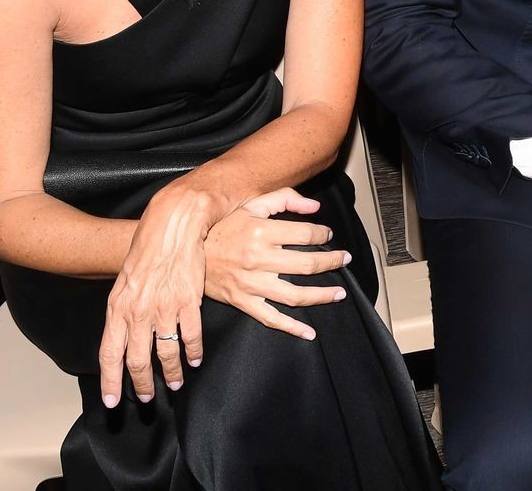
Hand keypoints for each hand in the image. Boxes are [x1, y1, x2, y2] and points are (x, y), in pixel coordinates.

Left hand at [96, 188, 214, 406]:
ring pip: (166, 352)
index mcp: (118, 308)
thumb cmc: (146, 252)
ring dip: (171, 373)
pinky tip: (195, 359)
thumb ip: (123, 312)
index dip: (110, 381)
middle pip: (138, 360)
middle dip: (142, 385)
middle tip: (146, 398)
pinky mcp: (188, 301)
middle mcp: (138, 312)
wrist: (171, 227)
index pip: (110, 354)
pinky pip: (190, 335)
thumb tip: (122, 337)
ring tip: (174, 383)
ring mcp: (164, 307)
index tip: (113, 402)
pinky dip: (193, 352)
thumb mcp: (124, 283)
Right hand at [203, 188, 350, 339]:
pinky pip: (271, 318)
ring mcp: (251, 284)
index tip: (328, 234)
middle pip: (307, 264)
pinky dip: (292, 328)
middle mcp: (258, 258)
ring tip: (339, 293)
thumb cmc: (222, 228)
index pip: (305, 234)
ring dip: (322, 296)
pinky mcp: (242, 302)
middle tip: (345, 260)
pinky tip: (310, 332)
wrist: (186, 254)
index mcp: (261, 232)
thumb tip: (314, 206)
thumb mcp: (250, 205)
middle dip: (332, 262)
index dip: (322, 233)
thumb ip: (283, 199)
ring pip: (295, 294)